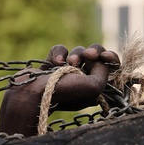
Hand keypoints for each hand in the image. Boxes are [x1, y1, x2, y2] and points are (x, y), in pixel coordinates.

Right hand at [0, 44, 119, 136]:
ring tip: (69, 63)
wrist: (32, 94)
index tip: (106, 57)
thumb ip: (103, 72)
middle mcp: (82, 80)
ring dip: (76, 55)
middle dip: (95, 52)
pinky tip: (55, 63)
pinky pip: (60, 50)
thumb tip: (101, 61)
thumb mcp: (92, 87)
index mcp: (94, 88)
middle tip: (89, 56)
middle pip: (97, 55)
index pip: (111, 69)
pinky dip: (58, 53)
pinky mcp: (51, 64)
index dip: (111, 59)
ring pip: (79, 51)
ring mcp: (66, 72)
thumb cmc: (63, 93)